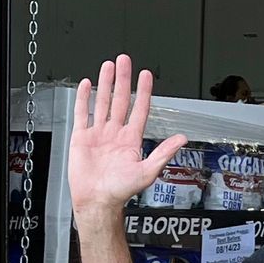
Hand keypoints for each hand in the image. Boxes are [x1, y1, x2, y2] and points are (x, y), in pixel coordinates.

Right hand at [67, 54, 187, 216]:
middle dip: (123, 79)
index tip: (146, 75)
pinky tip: (87, 85)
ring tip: (108, 66)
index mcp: (131, 140)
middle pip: (120, 100)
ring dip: (105, 84)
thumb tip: (182, 139)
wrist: (96, 202)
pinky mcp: (81, 137)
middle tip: (124, 60)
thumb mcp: (147, 172)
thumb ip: (163, 153)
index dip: (143, 92)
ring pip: (103, 102)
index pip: (139, 109)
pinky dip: (84, 99)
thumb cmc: (120, 192)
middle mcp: (115, 134)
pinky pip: (83, 113)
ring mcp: (98, 134)